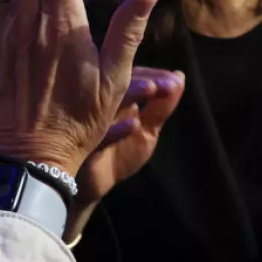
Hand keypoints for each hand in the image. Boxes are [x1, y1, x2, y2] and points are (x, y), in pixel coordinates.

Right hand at [63, 67, 183, 239]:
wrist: (92, 186)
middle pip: (118, 82)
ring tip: (151, 88)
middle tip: (168, 83)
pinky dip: (116, 130)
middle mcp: (99, 102)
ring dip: (130, 94)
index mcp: (115, 95)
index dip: (155, 76)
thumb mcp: (147, 131)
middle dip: (145, 80)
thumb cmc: (119, 153)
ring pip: (107, 102)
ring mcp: (89, 122)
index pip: (134, 75)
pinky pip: (98, 135)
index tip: (174, 80)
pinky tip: (134, 125)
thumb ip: (162, 107)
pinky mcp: (82, 145)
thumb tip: (179, 75)